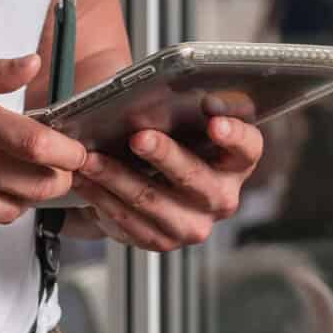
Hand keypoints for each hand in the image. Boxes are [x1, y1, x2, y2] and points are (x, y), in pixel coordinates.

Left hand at [64, 110, 264, 253]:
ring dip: (116, 178)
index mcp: (237, 161)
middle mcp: (222, 197)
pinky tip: (84, 179)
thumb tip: (154, 91)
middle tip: (139, 137)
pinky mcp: (162, 241)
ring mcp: (194, 224)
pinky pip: (128, 221)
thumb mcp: (180, 123)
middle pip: (196, 177)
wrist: (148, 180)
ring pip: (153, 201)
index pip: (247, 147)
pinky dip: (101, 197)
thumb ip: (179, 110)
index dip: (234, 135)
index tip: (215, 123)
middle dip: (165, 156)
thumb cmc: (168, 140)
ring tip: (91, 158)